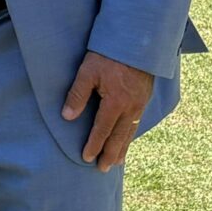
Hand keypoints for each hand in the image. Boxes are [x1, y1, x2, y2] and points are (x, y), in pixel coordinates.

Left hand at [61, 51, 154, 170]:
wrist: (138, 41)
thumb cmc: (109, 55)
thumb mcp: (88, 71)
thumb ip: (77, 94)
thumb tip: (67, 117)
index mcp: (116, 102)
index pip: (102, 130)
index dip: (94, 145)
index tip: (86, 158)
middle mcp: (131, 107)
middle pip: (119, 137)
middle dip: (111, 154)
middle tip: (103, 169)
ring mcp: (140, 104)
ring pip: (130, 132)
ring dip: (122, 148)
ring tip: (117, 161)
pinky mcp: (144, 98)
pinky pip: (136, 123)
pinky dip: (130, 135)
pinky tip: (126, 139)